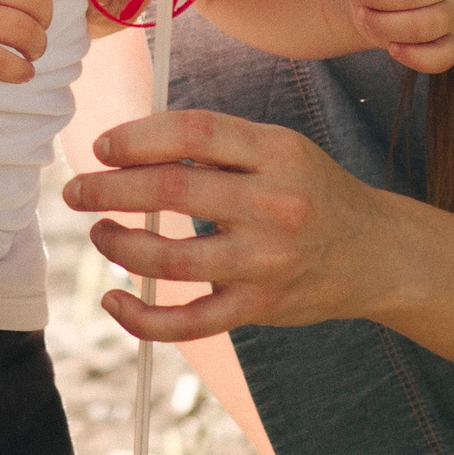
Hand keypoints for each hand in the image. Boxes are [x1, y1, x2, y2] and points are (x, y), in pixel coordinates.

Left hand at [62, 108, 394, 340]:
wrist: (375, 252)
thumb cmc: (308, 190)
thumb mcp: (277, 147)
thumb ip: (215, 144)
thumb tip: (129, 145)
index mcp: (276, 151)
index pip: (194, 132)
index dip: (137, 136)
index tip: (102, 147)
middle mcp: (275, 205)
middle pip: (174, 190)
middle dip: (110, 189)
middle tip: (77, 190)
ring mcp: (267, 262)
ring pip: (173, 258)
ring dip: (120, 244)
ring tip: (100, 232)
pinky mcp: (260, 308)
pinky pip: (191, 322)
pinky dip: (143, 318)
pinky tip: (115, 299)